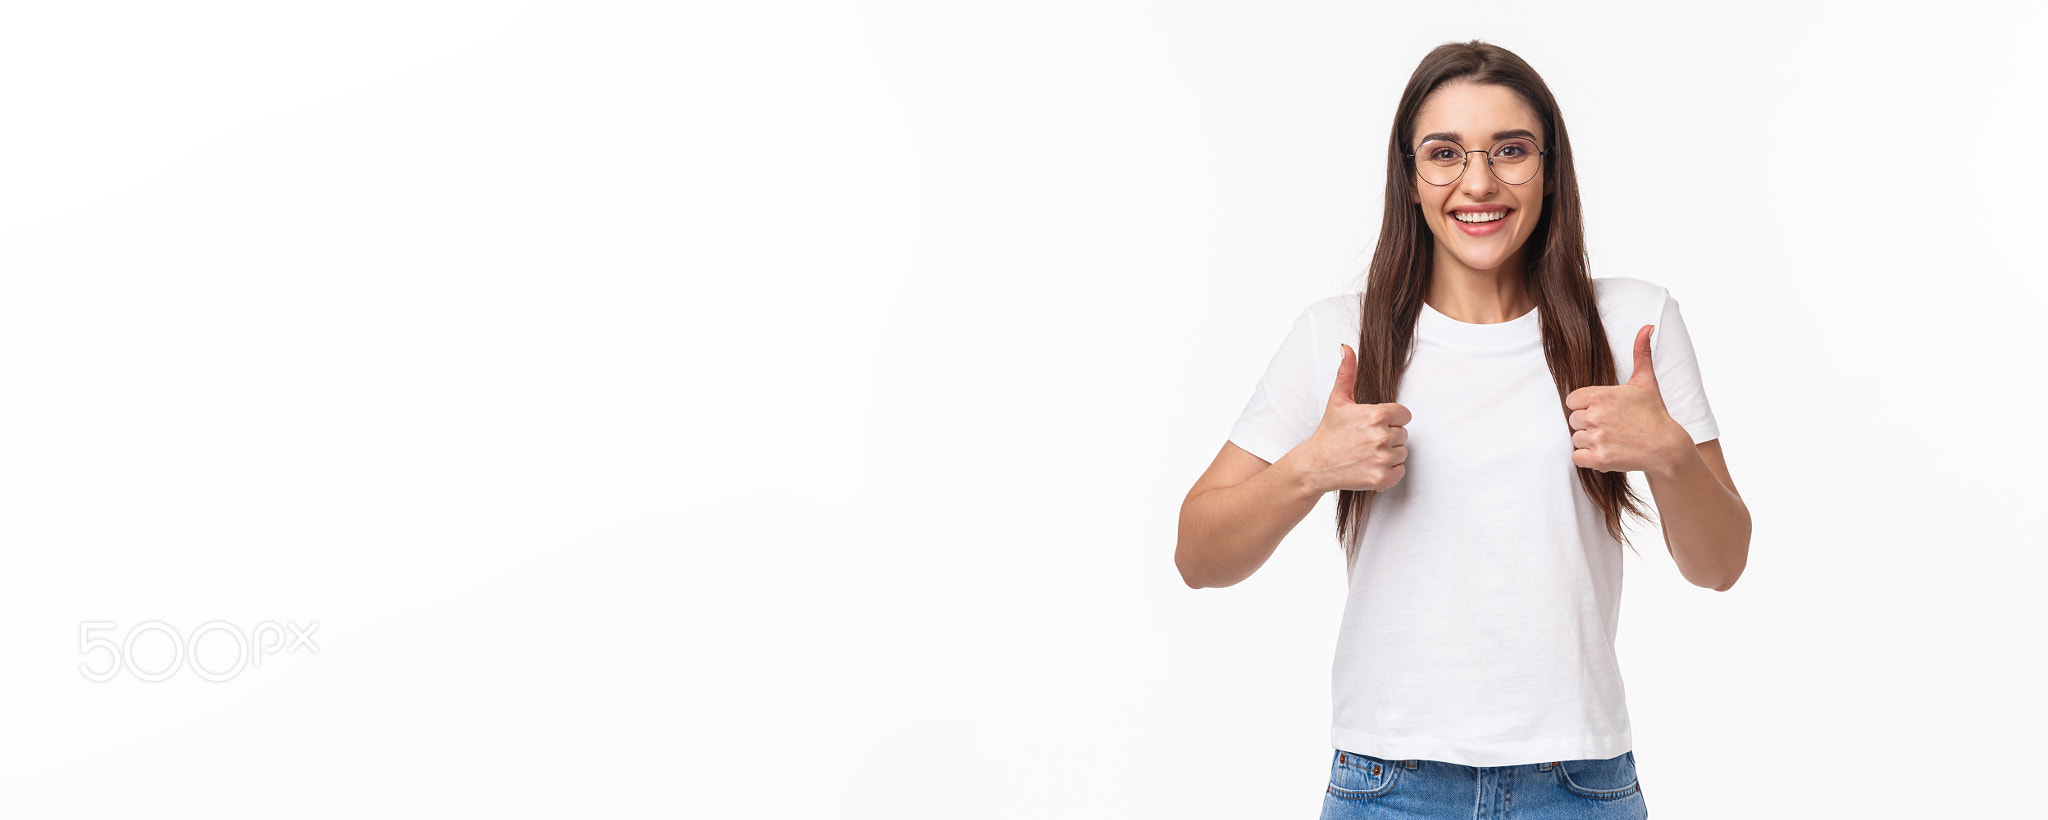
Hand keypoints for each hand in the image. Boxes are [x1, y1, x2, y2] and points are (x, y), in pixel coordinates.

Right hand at [1295, 343, 1409, 493]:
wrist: (1315, 465)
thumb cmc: (1328, 432)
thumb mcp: (1337, 400)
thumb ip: (1347, 372)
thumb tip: (1346, 347)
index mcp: (1376, 414)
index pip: (1404, 415)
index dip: (1391, 419)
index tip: (1375, 425)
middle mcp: (1381, 436)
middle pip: (1403, 435)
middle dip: (1388, 437)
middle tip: (1366, 441)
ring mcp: (1382, 458)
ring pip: (1402, 453)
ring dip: (1389, 455)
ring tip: (1367, 454)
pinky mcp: (1382, 477)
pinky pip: (1400, 471)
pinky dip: (1389, 472)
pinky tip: (1371, 467)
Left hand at [1565, 325, 1690, 474]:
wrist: (1667, 447)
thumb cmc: (1654, 413)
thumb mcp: (1646, 381)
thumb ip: (1641, 353)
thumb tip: (1647, 327)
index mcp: (1600, 396)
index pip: (1572, 400)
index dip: (1585, 405)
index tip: (1602, 410)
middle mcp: (1596, 416)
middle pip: (1573, 419)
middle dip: (1588, 423)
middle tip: (1611, 426)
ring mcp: (1597, 438)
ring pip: (1576, 438)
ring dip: (1589, 441)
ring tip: (1611, 438)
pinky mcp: (1599, 459)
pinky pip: (1577, 457)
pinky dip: (1588, 458)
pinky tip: (1606, 451)